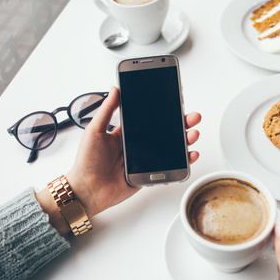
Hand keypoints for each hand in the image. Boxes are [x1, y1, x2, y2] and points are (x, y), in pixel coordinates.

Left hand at [67, 86, 200, 216]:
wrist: (88, 190)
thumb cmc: (87, 162)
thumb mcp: (94, 130)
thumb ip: (106, 110)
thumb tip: (115, 89)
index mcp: (126, 132)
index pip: (150, 117)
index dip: (164, 109)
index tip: (176, 99)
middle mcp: (138, 144)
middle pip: (166, 131)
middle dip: (182, 123)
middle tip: (192, 116)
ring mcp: (145, 159)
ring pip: (171, 147)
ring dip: (185, 139)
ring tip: (193, 134)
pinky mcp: (149, 173)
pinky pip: (169, 166)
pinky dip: (183, 161)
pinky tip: (190, 154)